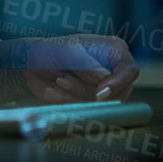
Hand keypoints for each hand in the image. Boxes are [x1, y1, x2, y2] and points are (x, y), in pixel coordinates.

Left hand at [0, 35, 140, 103]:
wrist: (33, 66)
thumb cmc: (51, 51)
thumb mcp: (66, 52)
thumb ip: (85, 64)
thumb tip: (104, 78)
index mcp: (114, 50)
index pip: (129, 71)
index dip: (118, 84)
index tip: (100, 94)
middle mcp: (114, 70)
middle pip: (116, 93)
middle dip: (85, 90)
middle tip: (62, 79)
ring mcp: (105, 88)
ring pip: (100, 105)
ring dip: (74, 96)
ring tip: (57, 81)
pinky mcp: (93, 102)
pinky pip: (87, 111)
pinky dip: (68, 103)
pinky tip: (53, 90)